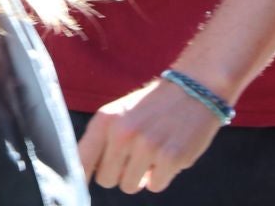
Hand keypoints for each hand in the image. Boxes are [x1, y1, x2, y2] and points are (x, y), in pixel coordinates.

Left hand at [77, 76, 224, 192]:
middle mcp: (122, 133)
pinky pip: (155, 186)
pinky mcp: (170, 157)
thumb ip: (101, 140)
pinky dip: (161, 176)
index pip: (80, 160)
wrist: (194, 89)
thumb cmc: (153, 105)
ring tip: (151, 155)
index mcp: (105, 120)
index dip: (82, 176)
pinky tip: (168, 155)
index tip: (86, 182)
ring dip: (140, 177)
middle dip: (119, 174)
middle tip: (133, 158)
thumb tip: (84, 172)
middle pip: (106, 179)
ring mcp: (147, 146)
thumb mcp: (120, 113)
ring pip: (129, 186)